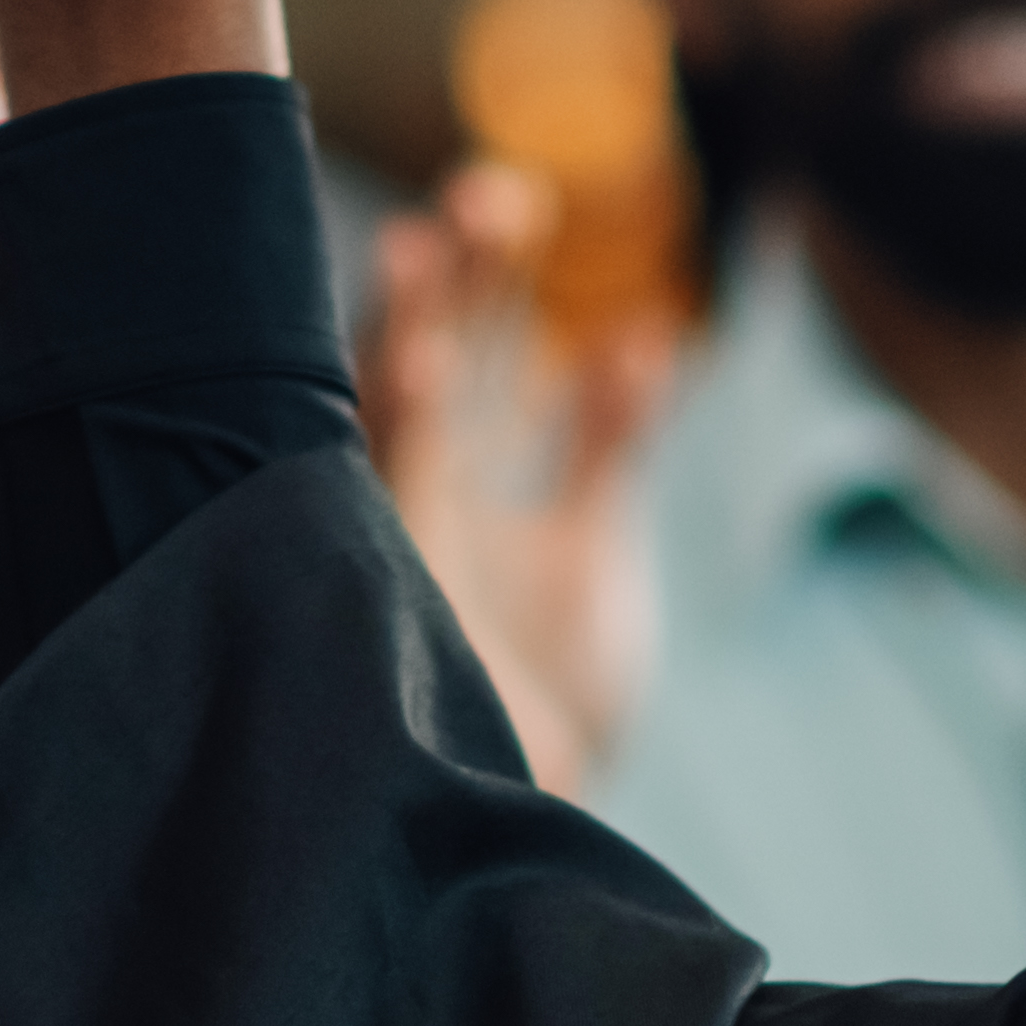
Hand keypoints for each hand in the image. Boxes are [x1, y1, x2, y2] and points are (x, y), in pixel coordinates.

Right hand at [355, 157, 683, 791]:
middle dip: (451, 275)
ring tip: (431, 244)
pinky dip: (402, 426)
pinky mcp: (383, 590)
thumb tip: (643, 336)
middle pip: (425, 351)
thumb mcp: (594, 554)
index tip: (519, 197)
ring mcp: (396, 539)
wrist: (528, 830)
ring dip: (409, 326)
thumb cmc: (551, 706)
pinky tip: (422, 363)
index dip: (488, 273)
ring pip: (387, 406)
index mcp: (466, 476)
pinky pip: (382, 495)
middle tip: (487, 196)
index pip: (469, 344)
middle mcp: (418, 494)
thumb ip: (609, 447)